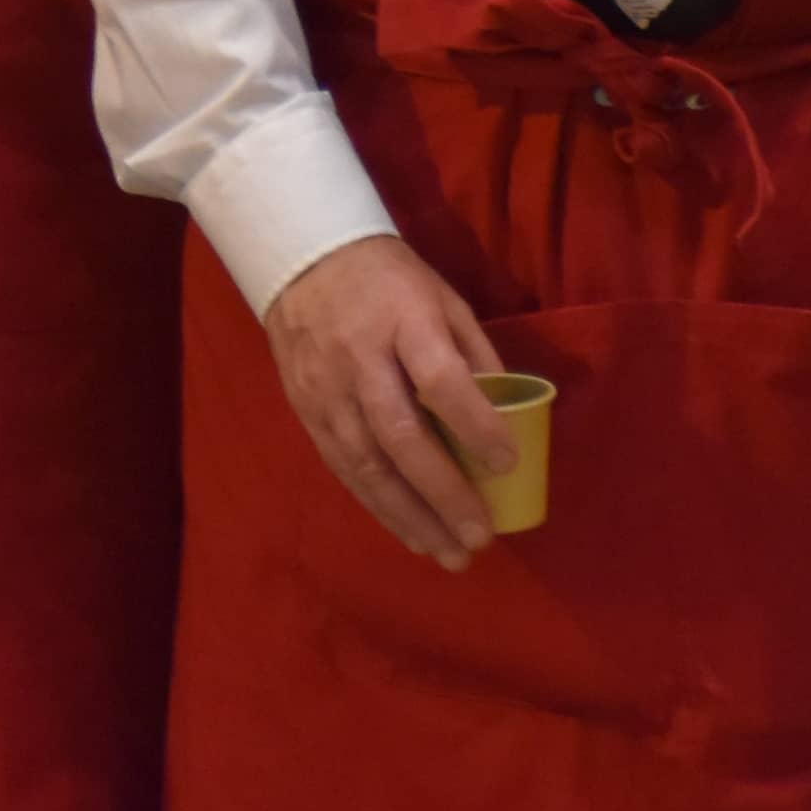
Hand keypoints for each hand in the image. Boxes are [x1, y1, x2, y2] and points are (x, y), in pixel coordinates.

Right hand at [260, 231, 508, 570]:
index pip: (439, 379)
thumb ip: (473, 355)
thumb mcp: (443, 298)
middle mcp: (360, 360)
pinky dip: (378, 506)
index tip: (507, 464)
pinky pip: (343, 468)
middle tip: (478, 537)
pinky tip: (409, 532)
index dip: (475, 425)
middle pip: (400, 436)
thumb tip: (507, 418)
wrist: (302, 257)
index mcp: (403, 321)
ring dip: (410, 516)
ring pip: (367, 464)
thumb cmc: (389, 279)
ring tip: (448, 552)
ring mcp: (326, 389)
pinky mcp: (305, 410)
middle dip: (443, 494)